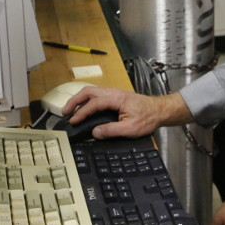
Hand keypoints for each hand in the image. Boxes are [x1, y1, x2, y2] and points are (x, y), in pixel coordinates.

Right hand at [63, 86, 190, 138]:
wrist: (160, 110)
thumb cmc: (148, 119)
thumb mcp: (130, 128)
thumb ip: (111, 130)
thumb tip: (94, 133)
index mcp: (116, 99)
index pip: (93, 104)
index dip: (81, 113)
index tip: (72, 121)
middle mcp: (113, 92)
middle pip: (88, 91)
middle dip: (74, 100)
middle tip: (65, 112)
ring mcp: (114, 93)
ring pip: (92, 91)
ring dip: (80, 99)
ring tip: (71, 110)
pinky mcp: (116, 96)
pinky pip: (97, 95)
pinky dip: (87, 100)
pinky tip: (85, 108)